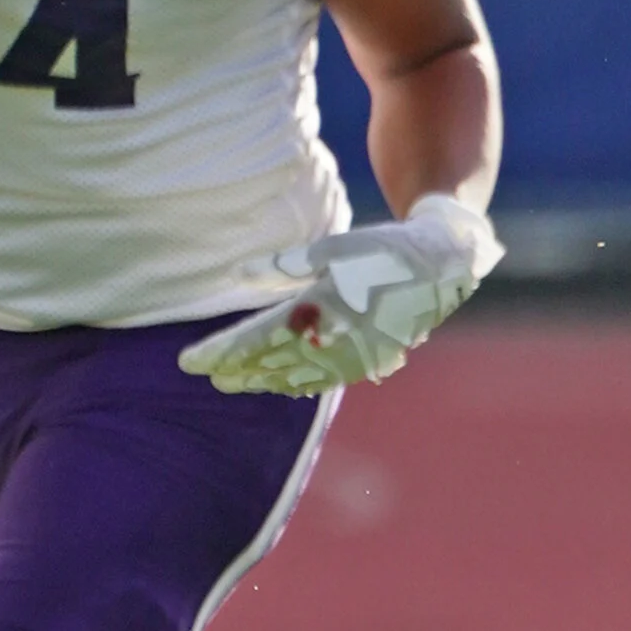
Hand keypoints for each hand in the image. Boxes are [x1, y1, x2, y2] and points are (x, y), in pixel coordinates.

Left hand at [180, 196, 502, 395]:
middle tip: (206, 374)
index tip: (188, 362)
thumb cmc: (384, 250)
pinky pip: (325, 378)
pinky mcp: (370, 360)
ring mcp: (354, 357)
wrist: (442, 266)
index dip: (220, 352)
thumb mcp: (333, 248)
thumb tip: (237, 275)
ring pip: (297, 376)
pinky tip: (282, 382)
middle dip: (238, 369)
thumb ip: (284, 264)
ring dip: (265, 379)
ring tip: (236, 380)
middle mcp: (336, 342)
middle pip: (272, 364)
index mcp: (322, 311)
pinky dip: (297, 382)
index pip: (256, 340)